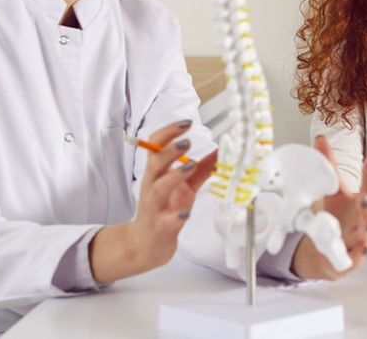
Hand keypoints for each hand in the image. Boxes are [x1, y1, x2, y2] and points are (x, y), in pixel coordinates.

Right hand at [90, 120, 217, 282]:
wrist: (144, 244)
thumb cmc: (164, 209)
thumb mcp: (183, 185)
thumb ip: (200, 168)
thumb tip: (222, 150)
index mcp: (157, 172)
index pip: (156, 145)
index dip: (169, 132)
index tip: (187, 122)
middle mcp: (152, 186)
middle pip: (155, 162)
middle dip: (170, 150)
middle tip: (187, 140)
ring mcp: (154, 207)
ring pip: (158, 188)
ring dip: (174, 176)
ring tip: (190, 166)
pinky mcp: (159, 228)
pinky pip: (165, 221)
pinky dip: (175, 217)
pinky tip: (185, 213)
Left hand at [291, 136, 366, 279]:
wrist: (331, 246)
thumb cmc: (339, 215)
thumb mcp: (333, 190)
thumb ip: (330, 165)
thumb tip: (321, 139)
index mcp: (362, 203)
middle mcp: (364, 221)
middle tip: (366, 197)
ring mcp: (359, 240)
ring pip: (366, 235)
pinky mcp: (350, 258)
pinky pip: (354, 258)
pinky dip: (356, 255)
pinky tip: (358, 253)